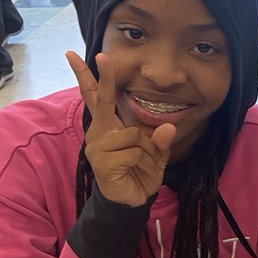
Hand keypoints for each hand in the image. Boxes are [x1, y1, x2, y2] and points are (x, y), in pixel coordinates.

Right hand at [66, 51, 174, 206]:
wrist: (132, 202)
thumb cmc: (139, 174)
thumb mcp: (156, 155)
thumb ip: (161, 141)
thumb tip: (168, 126)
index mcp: (109, 127)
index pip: (100, 98)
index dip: (93, 77)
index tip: (89, 56)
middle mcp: (99, 133)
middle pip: (102, 101)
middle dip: (105, 78)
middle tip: (102, 55)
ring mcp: (98, 147)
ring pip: (135, 135)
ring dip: (147, 151)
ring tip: (141, 165)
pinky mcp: (102, 161)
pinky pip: (133, 152)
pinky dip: (142, 163)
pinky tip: (133, 172)